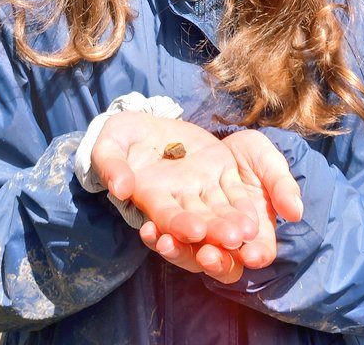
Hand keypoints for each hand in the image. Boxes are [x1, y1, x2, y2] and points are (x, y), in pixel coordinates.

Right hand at [91, 113, 258, 249]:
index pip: (165, 215)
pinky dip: (243, 204)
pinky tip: (254, 216)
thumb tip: (119, 188)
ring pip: (219, 210)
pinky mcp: (220, 169)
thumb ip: (110, 166)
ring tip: (247, 231)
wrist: (144, 123)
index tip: (194, 230)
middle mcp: (178, 198)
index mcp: (150, 196)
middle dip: (213, 232)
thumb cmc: (121, 136)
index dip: (178, 225)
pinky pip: (233, 190)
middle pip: (197, 221)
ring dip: (233, 223)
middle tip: (232, 238)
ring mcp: (201, 186)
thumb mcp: (109, 145)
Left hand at [138, 129, 301, 280]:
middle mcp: (225, 237)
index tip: (251, 253)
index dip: (257, 254)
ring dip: (180, 252)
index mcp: (255, 229)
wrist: (219, 138)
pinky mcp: (173, 216)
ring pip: (190, 252)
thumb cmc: (250, 154)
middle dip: (216, 260)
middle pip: (222, 260)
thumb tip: (296, 213)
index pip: (259, 250)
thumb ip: (282, 185)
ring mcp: (198, 229)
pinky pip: (165, 232)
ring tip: (169, 243)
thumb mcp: (267, 161)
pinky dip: (156, 234)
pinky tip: (149, 230)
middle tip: (209, 254)